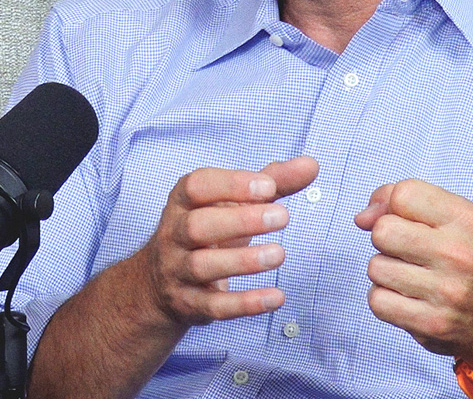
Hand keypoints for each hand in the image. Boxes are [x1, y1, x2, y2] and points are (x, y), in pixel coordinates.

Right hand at [135, 156, 318, 330]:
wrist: (161, 284)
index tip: (269, 187)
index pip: (198, 186)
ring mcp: (177, 270)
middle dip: (240, 220)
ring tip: (279, 254)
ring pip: (203, 266)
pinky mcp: (188, 304)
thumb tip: (311, 165)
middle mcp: (174, 234)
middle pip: (198, 226)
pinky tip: (277, 297)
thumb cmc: (209, 231)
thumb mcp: (233, 204)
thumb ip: (272, 182)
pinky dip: (246, 303)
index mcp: (183, 201)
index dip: (232, 184)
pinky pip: (214, 306)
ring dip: (243, 260)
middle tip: (283, 217)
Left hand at [353, 179, 472, 374]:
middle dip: (387, 241)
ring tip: (412, 278)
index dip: (391, 205)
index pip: (402, 194)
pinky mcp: (432, 323)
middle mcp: (458, 253)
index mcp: (466, 219)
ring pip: (375, 267)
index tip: (403, 220)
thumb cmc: (472, 262)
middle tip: (410, 253)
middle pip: (382, 231)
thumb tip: (362, 218)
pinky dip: (385, 300)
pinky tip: (408, 299)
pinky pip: (377, 301)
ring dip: (386, 273)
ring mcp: (446, 291)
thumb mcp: (454, 219)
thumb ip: (405, 203)